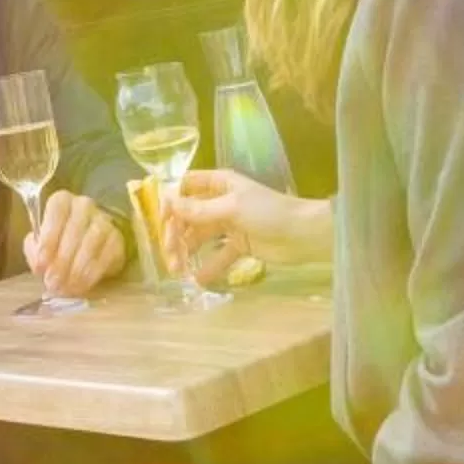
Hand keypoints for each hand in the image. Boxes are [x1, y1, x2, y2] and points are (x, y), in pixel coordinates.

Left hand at [26, 188, 125, 298]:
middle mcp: (84, 206)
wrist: (87, 249)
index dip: (48, 237)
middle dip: (62, 260)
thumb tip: (40, 265)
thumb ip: (35, 251)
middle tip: (53, 282)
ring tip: (67, 287)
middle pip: (75, 228)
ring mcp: (103, 220)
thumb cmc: (58, 243)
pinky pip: (108, 254)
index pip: (57, 210)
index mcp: (62, 201)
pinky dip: (94, 272)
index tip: (41, 263)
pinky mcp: (117, 239)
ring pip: (93, 240)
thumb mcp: (41, 245)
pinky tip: (83, 285)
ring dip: (78, 268)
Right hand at [165, 170, 333, 283]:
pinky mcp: (239, 246)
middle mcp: (220, 201)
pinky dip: (208, 267)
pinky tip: (198, 280)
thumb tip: (168, 203)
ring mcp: (229, 224)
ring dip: (188, 252)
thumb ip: (200, 209)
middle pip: (189, 215)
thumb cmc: (268, 212)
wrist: (303, 234)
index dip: (170, 201)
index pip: (186, 187)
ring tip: (179, 271)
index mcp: (219, 183)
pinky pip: (218, 255)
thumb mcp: (231, 208)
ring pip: (200, 237)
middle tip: (170, 256)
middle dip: (176, 234)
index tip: (160, 223)